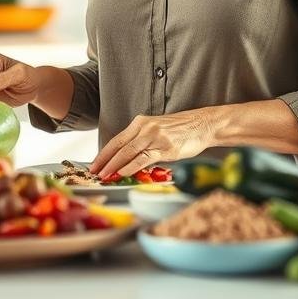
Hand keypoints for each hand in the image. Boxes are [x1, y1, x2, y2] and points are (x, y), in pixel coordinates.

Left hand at [89, 110, 217, 180]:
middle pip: (119, 146)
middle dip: (104, 161)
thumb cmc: (181, 129)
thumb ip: (142, 142)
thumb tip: (128, 160)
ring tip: (105, 176)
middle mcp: (145, 128)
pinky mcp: (165, 148)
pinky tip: (123, 173)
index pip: (117, 140)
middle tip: (94, 172)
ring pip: (128, 152)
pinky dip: (131, 166)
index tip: (94, 164)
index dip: (104, 153)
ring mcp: (155, 137)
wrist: (203, 124)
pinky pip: (143, 158)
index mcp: (141, 122)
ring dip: (114, 166)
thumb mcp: (157, 130)